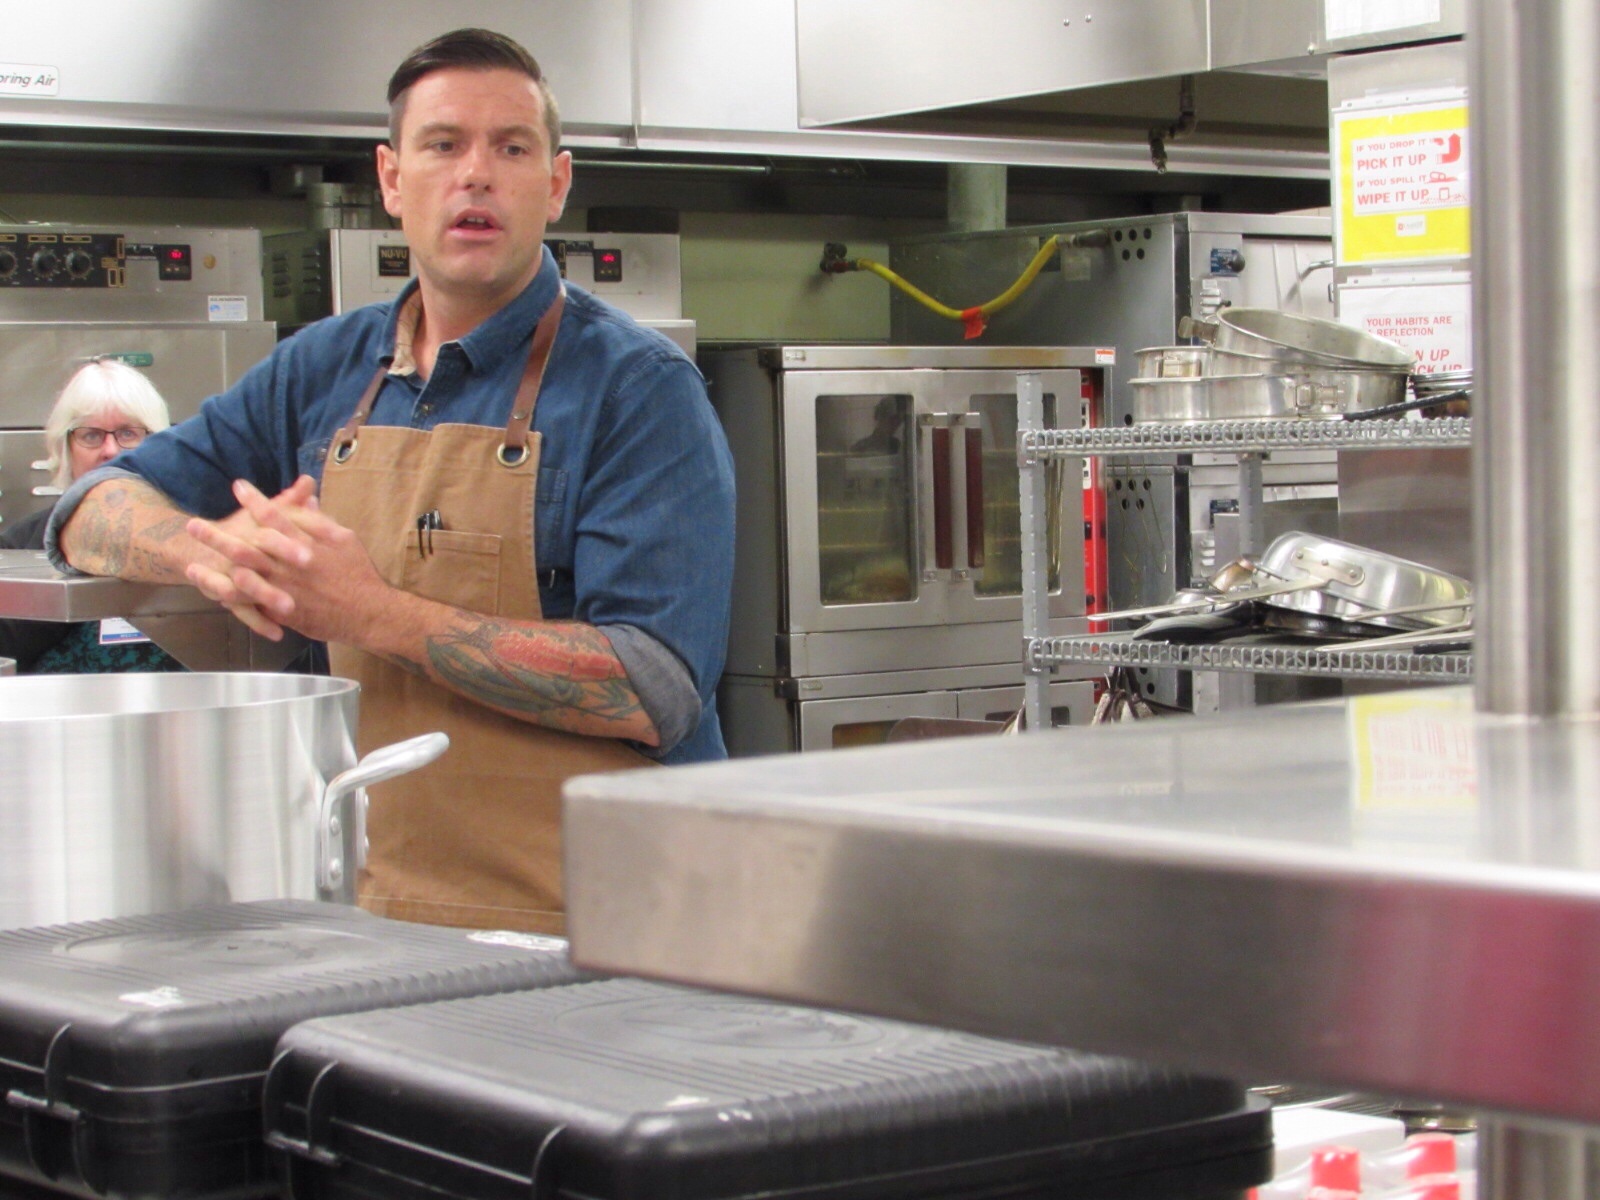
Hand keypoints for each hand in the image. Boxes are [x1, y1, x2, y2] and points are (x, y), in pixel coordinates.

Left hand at [185, 475, 396, 645]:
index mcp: (305, 543)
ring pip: (242, 577)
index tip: (238, 486)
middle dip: (217, 536)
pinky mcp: (283, 610)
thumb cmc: (359, 574)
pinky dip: (233, 598)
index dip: (254, 500)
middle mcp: (289, 565)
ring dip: (214, 571)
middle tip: (193, 525)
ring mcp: (284, 589)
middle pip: (246, 547)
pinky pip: (252, 604)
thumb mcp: (346, 539)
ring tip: (189, 565)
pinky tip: (213, 592)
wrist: (368, 612)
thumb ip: (321, 521)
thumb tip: (306, 501)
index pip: (274, 516)